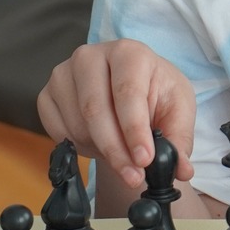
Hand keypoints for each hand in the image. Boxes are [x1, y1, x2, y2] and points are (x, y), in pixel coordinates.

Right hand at [37, 40, 196, 189]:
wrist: (131, 90)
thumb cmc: (156, 94)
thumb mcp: (178, 111)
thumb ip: (179, 140)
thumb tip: (183, 170)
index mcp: (128, 52)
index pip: (127, 92)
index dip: (134, 130)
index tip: (144, 160)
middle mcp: (90, 56)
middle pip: (95, 110)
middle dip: (116, 150)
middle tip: (133, 177)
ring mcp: (63, 74)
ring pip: (77, 125)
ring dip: (100, 150)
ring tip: (122, 152)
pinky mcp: (47, 94)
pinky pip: (58, 132)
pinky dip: (80, 148)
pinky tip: (99, 143)